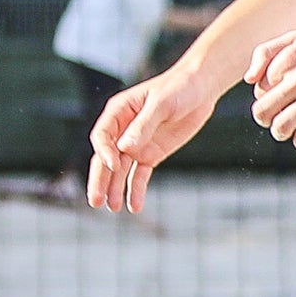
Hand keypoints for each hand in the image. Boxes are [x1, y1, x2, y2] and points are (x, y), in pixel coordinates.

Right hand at [83, 67, 220, 214]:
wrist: (201, 88)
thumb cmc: (179, 87)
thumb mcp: (162, 104)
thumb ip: (144, 125)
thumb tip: (125, 148)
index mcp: (118, 112)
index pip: (103, 136)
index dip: (104, 152)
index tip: (114, 164)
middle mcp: (123, 130)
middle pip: (106, 158)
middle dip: (100, 180)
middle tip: (95, 201)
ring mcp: (136, 144)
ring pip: (120, 170)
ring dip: (115, 189)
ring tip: (113, 209)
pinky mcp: (151, 154)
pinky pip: (140, 174)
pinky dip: (136, 189)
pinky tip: (134, 206)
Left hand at [244, 22, 295, 151]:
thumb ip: (265, 53)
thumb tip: (249, 80)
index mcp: (287, 60)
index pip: (259, 90)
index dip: (267, 95)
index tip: (282, 93)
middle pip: (262, 112)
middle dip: (265, 119)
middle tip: (276, 117)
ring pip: (281, 127)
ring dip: (281, 132)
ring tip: (289, 128)